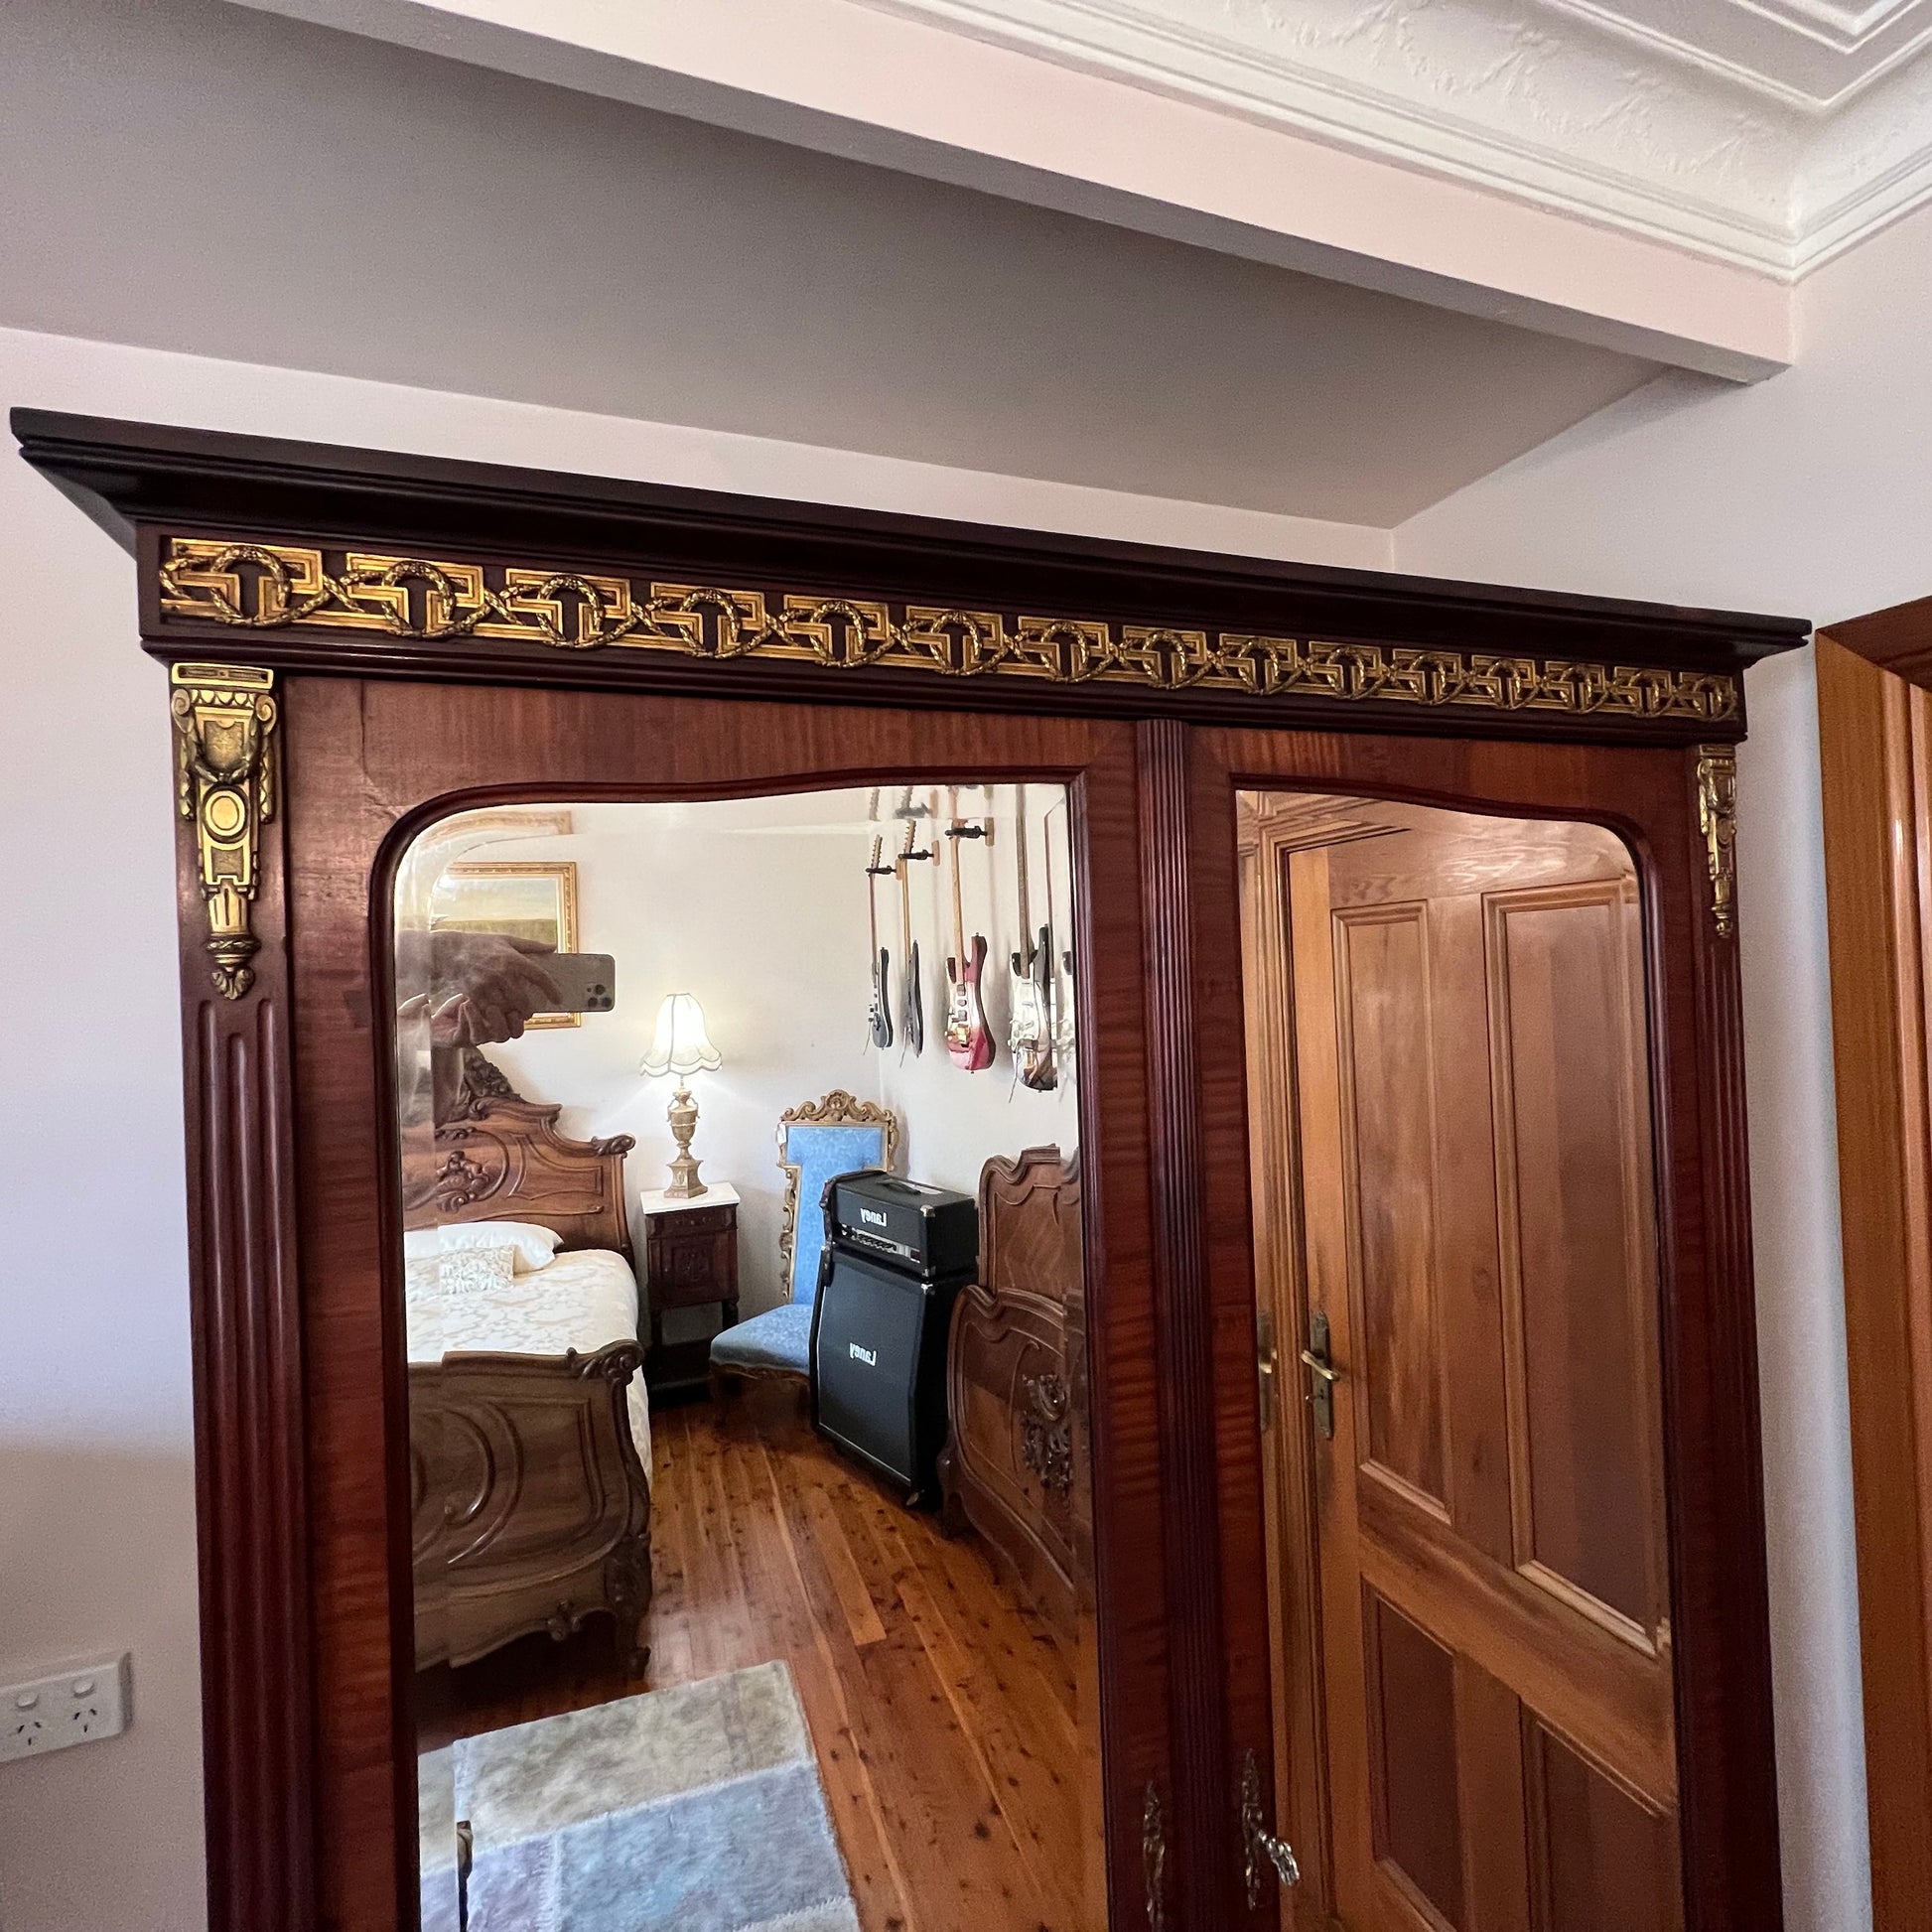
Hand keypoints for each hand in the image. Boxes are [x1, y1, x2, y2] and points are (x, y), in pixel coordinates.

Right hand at [410, 931, 562, 1046]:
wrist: (451, 951)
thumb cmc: (481, 944)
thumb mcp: (507, 940)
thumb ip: (532, 946)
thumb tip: (553, 947)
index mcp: (512, 958)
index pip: (539, 976)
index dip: (552, 989)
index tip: (559, 999)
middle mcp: (501, 972)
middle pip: (523, 999)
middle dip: (528, 1009)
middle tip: (529, 1011)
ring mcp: (487, 984)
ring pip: (506, 1007)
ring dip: (511, 1013)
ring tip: (514, 1013)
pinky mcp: (474, 993)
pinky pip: (489, 1009)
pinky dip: (495, 1013)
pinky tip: (497, 1011)